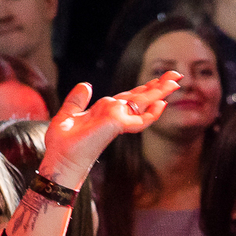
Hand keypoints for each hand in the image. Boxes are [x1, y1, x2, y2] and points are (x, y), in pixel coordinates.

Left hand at [39, 72, 180, 186]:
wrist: (59, 160)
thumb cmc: (62, 145)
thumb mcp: (68, 115)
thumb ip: (77, 100)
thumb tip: (86, 85)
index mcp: (105, 112)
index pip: (129, 97)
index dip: (143, 88)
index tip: (156, 80)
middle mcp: (114, 116)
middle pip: (140, 98)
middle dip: (158, 86)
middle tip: (176, 75)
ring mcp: (116, 121)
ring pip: (143, 105)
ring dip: (160, 93)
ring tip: (176, 81)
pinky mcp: (116, 125)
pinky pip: (138, 119)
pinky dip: (151, 113)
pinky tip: (162, 104)